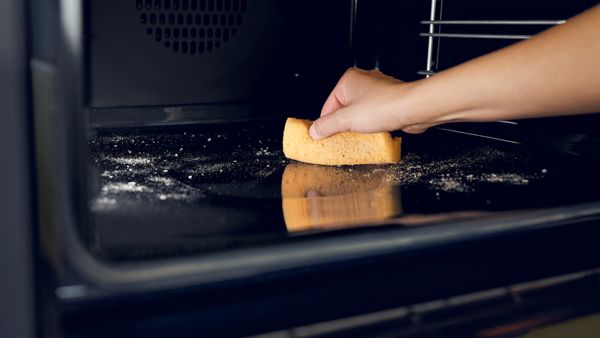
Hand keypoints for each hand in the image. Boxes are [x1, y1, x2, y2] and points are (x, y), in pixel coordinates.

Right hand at [309, 68, 434, 139]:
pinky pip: (374, 116)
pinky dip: (372, 125)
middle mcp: (363, 82)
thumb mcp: (347, 120)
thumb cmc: (386, 106)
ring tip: (362, 134)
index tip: (324, 136)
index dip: (326, 123)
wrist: (414, 109)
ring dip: (359, 126)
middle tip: (344, 137)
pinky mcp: (389, 102)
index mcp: (348, 80)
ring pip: (360, 113)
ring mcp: (378, 91)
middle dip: (344, 125)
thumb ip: (327, 126)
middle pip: (344, 109)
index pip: (328, 105)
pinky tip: (375, 132)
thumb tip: (314, 131)